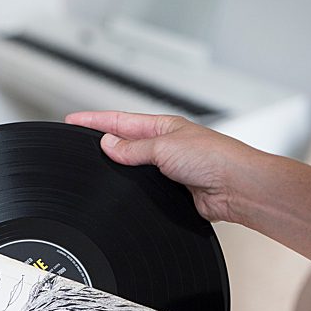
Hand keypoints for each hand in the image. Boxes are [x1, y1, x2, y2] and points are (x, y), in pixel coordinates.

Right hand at [65, 111, 266, 224]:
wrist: (236, 188)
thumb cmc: (216, 159)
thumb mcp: (164, 147)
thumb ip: (132, 148)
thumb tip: (108, 144)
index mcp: (163, 127)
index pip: (120, 121)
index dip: (94, 120)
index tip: (73, 120)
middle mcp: (164, 146)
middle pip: (123, 142)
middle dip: (100, 140)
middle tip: (76, 138)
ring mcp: (166, 168)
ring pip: (130, 165)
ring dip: (116, 165)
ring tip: (93, 162)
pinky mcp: (168, 190)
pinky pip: (140, 186)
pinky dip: (128, 186)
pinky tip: (119, 187)